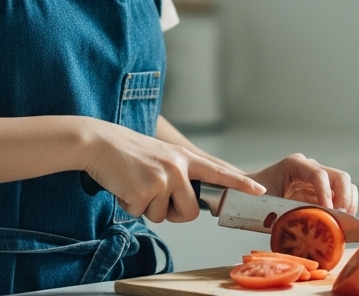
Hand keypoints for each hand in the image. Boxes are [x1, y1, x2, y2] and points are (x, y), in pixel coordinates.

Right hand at [83, 120, 265, 223]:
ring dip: (147, 208)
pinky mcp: (145, 189)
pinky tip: (125, 186)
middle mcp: (178, 167)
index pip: (219, 172)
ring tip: (135, 184)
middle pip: (189, 212)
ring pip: (164, 216)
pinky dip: (130, 206)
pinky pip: (143, 214)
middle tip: (152, 193)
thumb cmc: (128, 153)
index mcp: (184, 158)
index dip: (240, 184)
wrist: (99, 143)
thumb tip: (189, 202)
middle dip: (171, 212)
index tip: (259, 191)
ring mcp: (163, 178)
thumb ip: (180, 174)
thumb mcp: (161, 156)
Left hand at [248, 153, 358, 214]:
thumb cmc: (253, 195)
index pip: (318, 174)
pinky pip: (341, 198)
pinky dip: (345, 210)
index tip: (330, 212)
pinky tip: (340, 224)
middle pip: (339, 177)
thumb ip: (272, 204)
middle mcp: (310, 168)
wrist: (249, 195)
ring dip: (349, 204)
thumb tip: (283, 208)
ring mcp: (318, 180)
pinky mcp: (322, 192)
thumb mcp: (261, 199)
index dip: (326, 193)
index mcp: (294, 164)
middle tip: (340, 219)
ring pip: (346, 186)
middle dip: (344, 198)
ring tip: (343, 223)